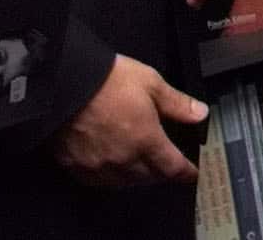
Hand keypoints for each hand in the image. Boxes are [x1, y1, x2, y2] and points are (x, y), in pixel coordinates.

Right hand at [50, 55, 204, 187]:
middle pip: (149, 177)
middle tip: (166, 165)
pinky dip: (110, 177)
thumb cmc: (107, 79)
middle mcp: (124, 159)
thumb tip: (200, 114)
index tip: (192, 174)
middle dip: (161, 172)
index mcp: (146, 140)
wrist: (63, 83)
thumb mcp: (151, 83)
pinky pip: (98, 181)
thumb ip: (177, 103)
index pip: (172, 167)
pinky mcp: (75, 166)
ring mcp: (98, 165)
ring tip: (141, 166)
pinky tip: (111, 167)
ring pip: (124, 182)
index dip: (186, 172)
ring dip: (137, 177)